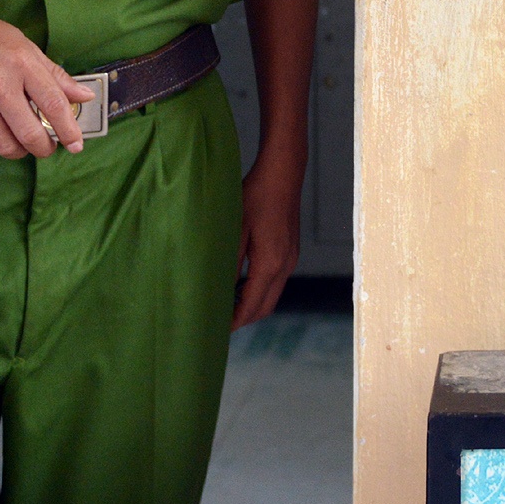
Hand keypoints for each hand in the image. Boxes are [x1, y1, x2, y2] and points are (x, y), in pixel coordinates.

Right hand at [0, 0, 93, 159]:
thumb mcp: (21, 45)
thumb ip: (53, 74)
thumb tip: (84, 96)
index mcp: (22, 62)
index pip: (54, 105)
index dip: (69, 131)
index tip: (76, 145)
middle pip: (31, 134)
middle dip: (44, 148)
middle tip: (45, 147)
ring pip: (4, 146)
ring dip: (16, 151)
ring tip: (18, 142)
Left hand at [233, 151, 304, 328]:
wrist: (283, 173)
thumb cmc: (255, 195)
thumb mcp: (234, 229)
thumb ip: (228, 262)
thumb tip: (216, 289)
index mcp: (270, 263)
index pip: (251, 306)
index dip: (233, 321)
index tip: (214, 330)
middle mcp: (285, 266)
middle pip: (265, 307)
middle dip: (243, 318)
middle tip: (217, 321)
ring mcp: (290, 259)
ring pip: (271, 296)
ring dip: (251, 304)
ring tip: (224, 303)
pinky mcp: (290, 251)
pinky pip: (275, 281)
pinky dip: (258, 290)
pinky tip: (239, 282)